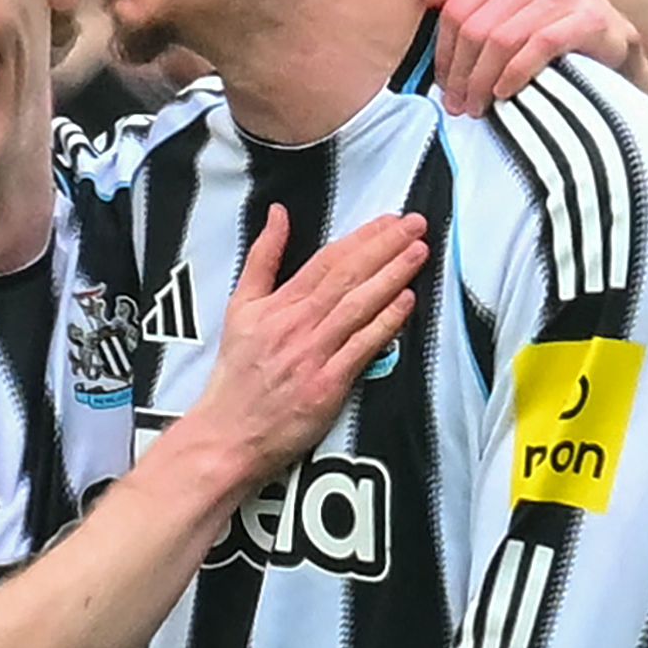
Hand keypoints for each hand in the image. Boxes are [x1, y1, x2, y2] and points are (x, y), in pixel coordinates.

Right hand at [190, 209, 424, 488]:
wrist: (228, 433)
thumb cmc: (236, 375)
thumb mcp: (240, 308)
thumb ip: (262, 258)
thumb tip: (278, 214)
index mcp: (277, 305)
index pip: (327, 261)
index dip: (362, 237)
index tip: (390, 221)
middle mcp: (296, 325)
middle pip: (348, 277)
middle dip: (385, 247)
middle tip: (415, 225)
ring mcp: (313, 354)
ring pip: (358, 306)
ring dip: (392, 276)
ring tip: (418, 253)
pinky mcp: (327, 385)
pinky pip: (362, 347)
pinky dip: (385, 322)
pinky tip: (407, 302)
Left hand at [427, 0, 643, 116]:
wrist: (608, 44)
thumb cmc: (541, 26)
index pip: (453, 10)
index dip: (441, 54)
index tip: (441, 85)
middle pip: (474, 29)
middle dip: (460, 74)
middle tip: (457, 105)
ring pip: (501, 40)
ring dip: (482, 82)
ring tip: (477, 108)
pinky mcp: (589, 17)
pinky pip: (539, 47)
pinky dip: (515, 74)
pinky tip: (505, 94)